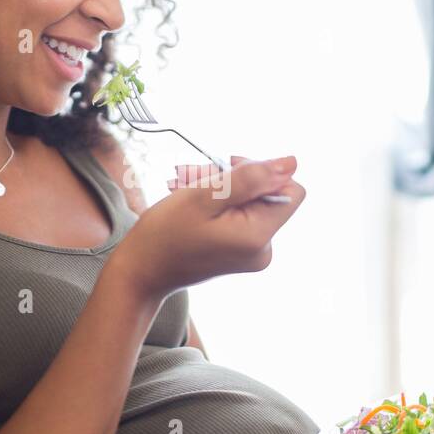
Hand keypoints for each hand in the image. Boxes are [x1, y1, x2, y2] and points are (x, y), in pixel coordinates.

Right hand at [109, 154, 303, 301]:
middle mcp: (264, 249)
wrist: (143, 270)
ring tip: (188, 189)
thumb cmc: (165, 234)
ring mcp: (253, 254)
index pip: (289, 189)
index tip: (225, 172)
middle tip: (196, 178)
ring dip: (222, 189)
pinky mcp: (241, 253)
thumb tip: (291, 163)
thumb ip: (250, 179)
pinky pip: (241, 216)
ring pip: (252, 202)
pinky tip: (194, 205)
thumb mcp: (204, 197)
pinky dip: (220, 204)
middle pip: (269, 194)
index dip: (261, 172)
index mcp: (258, 236)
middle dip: (235, 180)